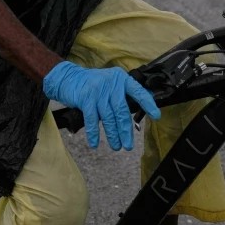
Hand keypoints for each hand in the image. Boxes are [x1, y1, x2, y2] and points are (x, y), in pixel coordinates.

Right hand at [42, 61, 160, 149]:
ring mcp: (98, 91)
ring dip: (112, 135)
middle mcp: (111, 83)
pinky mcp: (85, 98)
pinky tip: (95, 143)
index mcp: (121, 79)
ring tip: (116, 146)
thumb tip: (143, 104)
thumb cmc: (92, 84)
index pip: (138, 91)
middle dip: (126, 131)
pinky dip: (93, 133)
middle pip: (122, 111)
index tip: (156, 116)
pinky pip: (92, 120)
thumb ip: (124, 93)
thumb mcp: (111, 83)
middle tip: (128, 145)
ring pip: (108, 118)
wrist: (68, 77)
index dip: (147, 104)